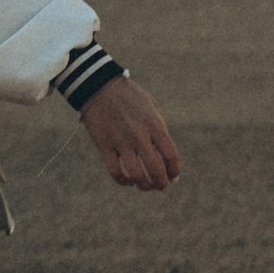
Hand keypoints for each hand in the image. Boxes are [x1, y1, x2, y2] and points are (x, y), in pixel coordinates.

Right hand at [81, 78, 180, 192]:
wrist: (99, 86)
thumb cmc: (129, 97)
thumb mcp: (151, 108)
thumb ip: (159, 130)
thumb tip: (165, 157)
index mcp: (153, 124)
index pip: (170, 155)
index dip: (174, 171)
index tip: (174, 177)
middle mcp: (138, 134)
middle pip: (155, 169)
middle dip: (161, 183)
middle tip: (161, 186)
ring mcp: (120, 141)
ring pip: (135, 175)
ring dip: (144, 186)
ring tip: (146, 186)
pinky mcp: (104, 145)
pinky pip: (115, 171)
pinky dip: (123, 181)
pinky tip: (128, 180)